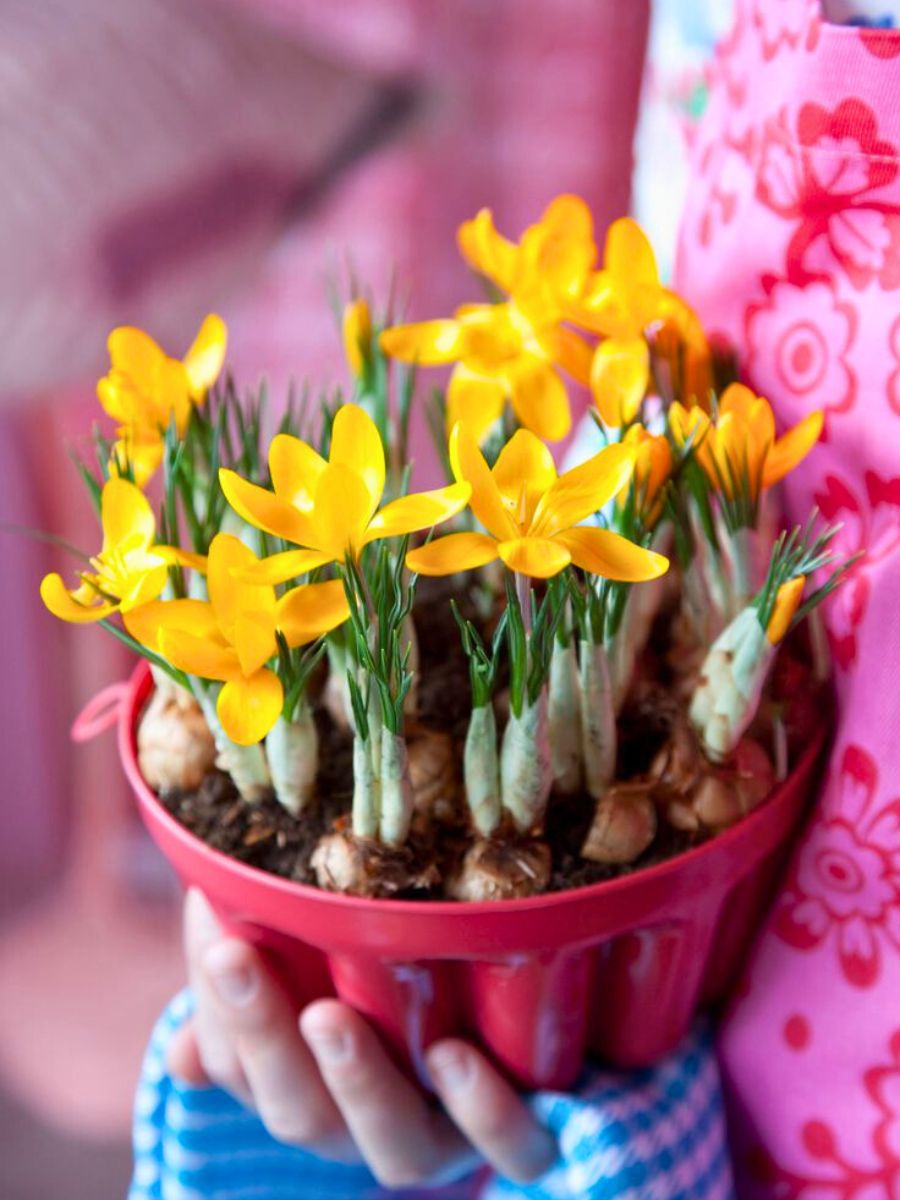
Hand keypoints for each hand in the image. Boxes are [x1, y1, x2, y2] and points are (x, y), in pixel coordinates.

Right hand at [168, 888, 556, 1189]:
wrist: (533, 1024)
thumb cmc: (409, 992)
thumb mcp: (328, 978)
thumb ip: (257, 1006)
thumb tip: (182, 1055)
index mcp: (317, 1095)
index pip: (248, 1073)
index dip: (222, 1014)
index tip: (214, 932)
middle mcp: (374, 1131)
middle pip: (303, 1111)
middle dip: (262, 1034)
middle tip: (234, 955)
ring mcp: (451, 1141)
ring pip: (397, 1147)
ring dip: (356, 1080)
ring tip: (327, 1015)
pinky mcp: (528, 1135)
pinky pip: (514, 1147)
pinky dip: (482, 1111)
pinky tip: (453, 1056)